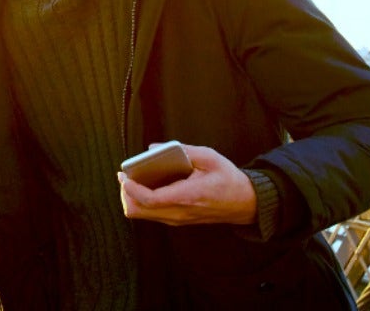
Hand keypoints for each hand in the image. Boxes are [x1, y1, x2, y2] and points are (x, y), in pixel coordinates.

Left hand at [117, 144, 256, 225]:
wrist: (245, 203)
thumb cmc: (228, 178)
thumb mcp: (210, 158)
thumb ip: (182, 150)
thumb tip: (153, 148)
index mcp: (187, 196)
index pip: (150, 199)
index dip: (131, 188)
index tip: (124, 174)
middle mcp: (179, 212)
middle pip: (138, 211)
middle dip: (126, 193)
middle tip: (126, 175)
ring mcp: (177, 219)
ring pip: (141, 215)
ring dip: (132, 198)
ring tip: (134, 179)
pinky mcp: (177, 220)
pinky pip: (150, 214)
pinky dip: (141, 201)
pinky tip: (147, 185)